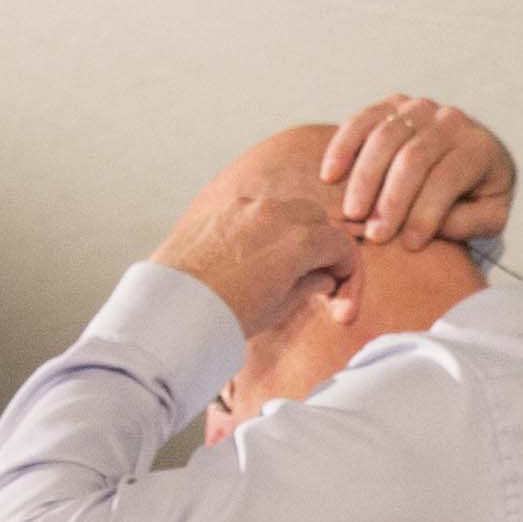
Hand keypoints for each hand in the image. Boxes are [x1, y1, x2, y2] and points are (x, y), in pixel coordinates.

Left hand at [152, 137, 358, 335]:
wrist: (175, 306)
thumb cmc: (226, 313)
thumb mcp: (281, 307)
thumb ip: (310, 285)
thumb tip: (322, 278)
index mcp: (299, 241)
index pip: (342, 245)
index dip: (348, 271)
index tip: (339, 290)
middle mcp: (276, 214)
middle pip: (318, 219)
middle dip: (323, 246)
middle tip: (317, 276)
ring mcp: (247, 207)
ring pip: (287, 210)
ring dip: (295, 234)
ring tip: (285, 268)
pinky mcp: (223, 208)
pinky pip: (257, 212)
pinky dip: (266, 230)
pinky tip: (257, 258)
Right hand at [322, 94, 515, 246]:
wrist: (476, 157)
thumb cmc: (480, 195)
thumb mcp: (490, 216)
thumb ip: (467, 221)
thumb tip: (426, 224)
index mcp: (478, 149)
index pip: (446, 178)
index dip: (425, 213)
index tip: (409, 245)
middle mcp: (450, 121)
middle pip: (412, 158)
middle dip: (390, 200)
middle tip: (373, 234)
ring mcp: (420, 109)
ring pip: (384, 138)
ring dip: (363, 178)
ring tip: (351, 213)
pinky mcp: (393, 106)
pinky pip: (363, 120)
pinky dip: (343, 146)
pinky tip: (330, 176)